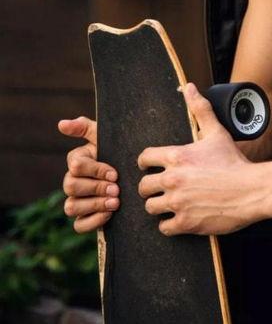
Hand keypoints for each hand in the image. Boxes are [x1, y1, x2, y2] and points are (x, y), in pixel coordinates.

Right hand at [58, 116, 119, 232]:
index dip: (96, 170)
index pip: (76, 166)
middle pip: (70, 187)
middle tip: (117, 189)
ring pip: (71, 207)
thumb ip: (85, 127)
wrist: (133, 176)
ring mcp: (76, 201)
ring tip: (115, 202)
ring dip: (94, 205)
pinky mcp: (84, 218)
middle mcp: (72, 181)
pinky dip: (93, 221)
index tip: (115, 173)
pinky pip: (79, 225)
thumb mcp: (105, 138)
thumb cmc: (118, 153)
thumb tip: (61, 124)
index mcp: (77, 160)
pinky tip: (110, 214)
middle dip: (96, 188)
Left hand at [137, 83, 265, 235]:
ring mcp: (178, 203)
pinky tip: (179, 218)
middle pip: (143, 186)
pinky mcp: (186, 223)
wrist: (251, 190)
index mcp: (176, 156)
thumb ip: (200, 109)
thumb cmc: (233, 161)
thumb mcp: (216, 132)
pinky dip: (169, 224)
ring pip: (150, 208)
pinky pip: (164, 227)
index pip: (144, 158)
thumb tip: (189, 87)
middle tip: (160, 188)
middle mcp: (173, 179)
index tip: (151, 167)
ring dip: (159, 206)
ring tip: (170, 203)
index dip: (146, 163)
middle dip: (150, 187)